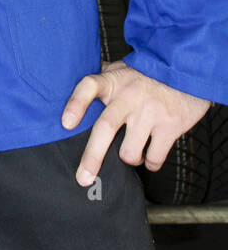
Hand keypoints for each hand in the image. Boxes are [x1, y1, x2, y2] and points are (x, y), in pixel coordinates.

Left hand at [61, 60, 211, 186]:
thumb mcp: (121, 70)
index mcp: (113, 81)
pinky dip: (150, 163)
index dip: (76, 104)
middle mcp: (130, 96)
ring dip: (129, 159)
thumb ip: (101, 80)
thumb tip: (70, 85)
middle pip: (106, 127)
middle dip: (92, 157)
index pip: (88, 87)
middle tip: (83, 178)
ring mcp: (150, 112)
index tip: (65, 124)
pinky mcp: (170, 126)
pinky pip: (154, 158)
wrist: (184, 70)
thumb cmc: (145, 74)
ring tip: (132, 151)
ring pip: (130, 152)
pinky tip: (150, 156)